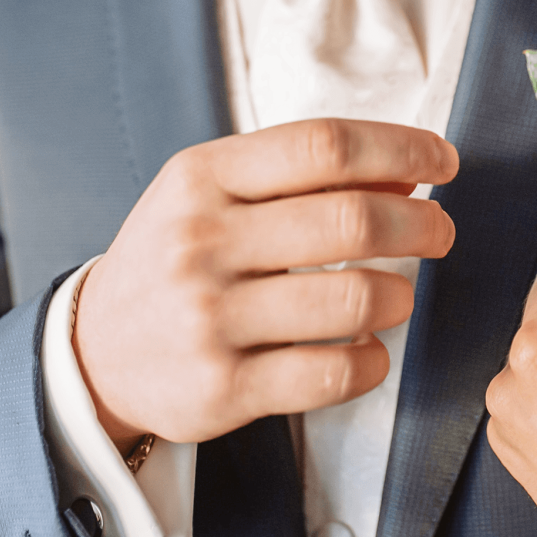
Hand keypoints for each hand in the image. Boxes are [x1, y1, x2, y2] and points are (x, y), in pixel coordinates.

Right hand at [74, 119, 457, 450]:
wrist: (93, 352)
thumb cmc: (177, 259)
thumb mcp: (218, 195)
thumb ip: (305, 178)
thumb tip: (409, 170)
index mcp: (202, 177)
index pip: (323, 147)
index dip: (400, 148)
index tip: (443, 161)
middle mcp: (200, 242)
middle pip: (351, 220)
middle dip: (420, 224)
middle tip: (440, 232)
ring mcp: (209, 319)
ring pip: (353, 301)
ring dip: (399, 296)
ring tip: (397, 296)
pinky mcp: (222, 389)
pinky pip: (331, 374)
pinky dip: (371, 362)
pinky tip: (368, 350)